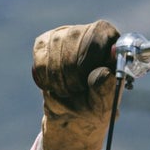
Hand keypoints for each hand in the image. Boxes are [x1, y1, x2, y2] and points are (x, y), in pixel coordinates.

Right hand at [31, 19, 119, 149]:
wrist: (72, 117)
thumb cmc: (96, 108)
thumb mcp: (106, 104)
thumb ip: (106, 89)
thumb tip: (104, 75)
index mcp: (110, 41)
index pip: (100, 32)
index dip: (92, 53)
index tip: (91, 76)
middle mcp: (87, 31)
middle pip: (73, 39)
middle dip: (73, 70)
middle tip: (77, 90)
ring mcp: (63, 35)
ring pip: (54, 48)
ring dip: (59, 76)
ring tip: (68, 91)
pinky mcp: (43, 44)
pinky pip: (40, 57)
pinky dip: (45, 76)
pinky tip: (53, 85)